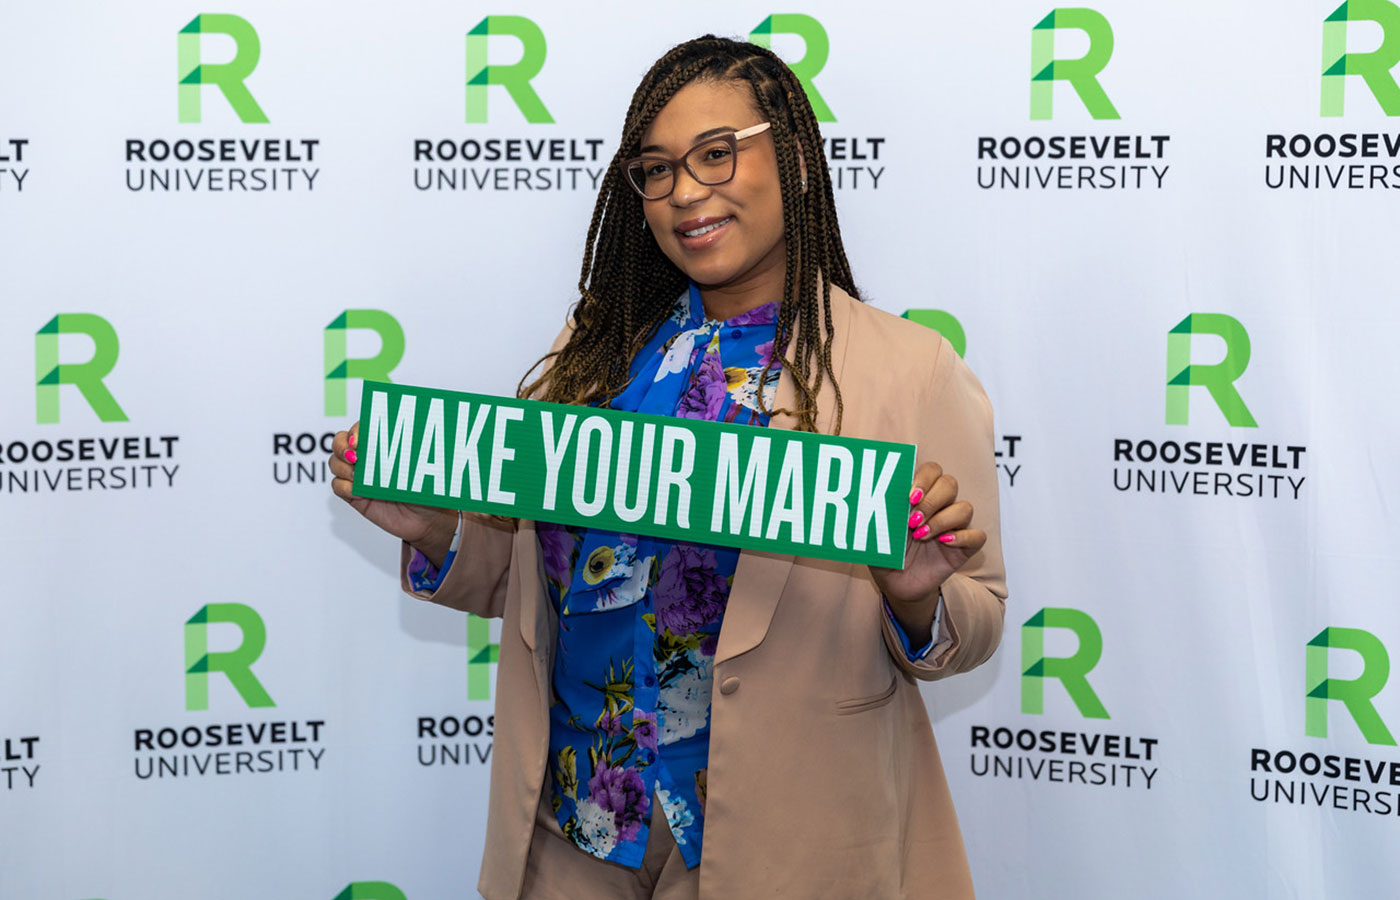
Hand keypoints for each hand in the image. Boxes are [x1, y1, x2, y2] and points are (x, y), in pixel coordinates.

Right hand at [329, 421, 457, 563]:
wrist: (427, 519)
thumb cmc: (426, 489)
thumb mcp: (419, 467)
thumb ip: (406, 452)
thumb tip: (400, 438)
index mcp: (381, 445)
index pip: (360, 428)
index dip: (355, 431)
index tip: (359, 441)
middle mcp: (366, 458)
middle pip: (340, 442)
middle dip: (341, 446)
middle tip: (353, 456)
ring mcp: (358, 476)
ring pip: (335, 463)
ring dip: (342, 467)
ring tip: (357, 475)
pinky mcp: (354, 496)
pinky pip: (338, 486)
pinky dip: (344, 487)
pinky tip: (357, 491)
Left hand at [869, 461, 986, 629]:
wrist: (895, 585)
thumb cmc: (887, 553)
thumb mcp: (877, 534)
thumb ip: (878, 515)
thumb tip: (874, 498)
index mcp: (919, 496)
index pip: (932, 470)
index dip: (924, 478)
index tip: (909, 497)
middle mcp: (939, 507)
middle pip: (949, 484)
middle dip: (931, 500)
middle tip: (912, 520)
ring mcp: (953, 527)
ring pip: (965, 507)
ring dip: (943, 520)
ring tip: (920, 535)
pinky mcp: (964, 548)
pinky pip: (978, 536)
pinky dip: (963, 537)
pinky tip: (943, 543)